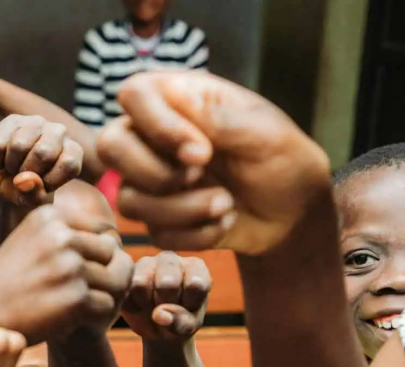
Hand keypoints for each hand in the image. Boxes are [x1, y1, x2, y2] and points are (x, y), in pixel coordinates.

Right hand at [0, 115, 82, 206]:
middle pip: (43, 152)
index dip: (50, 181)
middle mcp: (58, 132)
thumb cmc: (27, 191)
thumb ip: (34, 195)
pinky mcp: (12, 120)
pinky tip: (1, 160)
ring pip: (19, 145)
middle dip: (27, 171)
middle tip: (23, 176)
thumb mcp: (34, 201)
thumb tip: (24, 179)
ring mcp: (36, 123)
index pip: (68, 164)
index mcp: (72, 152)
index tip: (42, 187)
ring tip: (13, 168)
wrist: (6, 183)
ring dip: (11, 164)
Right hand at [0, 205, 132, 342]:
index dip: (93, 255)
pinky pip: (107, 304)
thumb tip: (114, 239)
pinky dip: (95, 315)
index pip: (99, 230)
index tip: (72, 273)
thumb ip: (64, 233)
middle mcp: (60, 237)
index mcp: (49, 216)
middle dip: (102, 271)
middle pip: (110, 251)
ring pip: (116, 278)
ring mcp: (69, 267)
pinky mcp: (75, 298)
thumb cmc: (8, 282)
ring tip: (80, 304)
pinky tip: (74, 318)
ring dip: (102, 293)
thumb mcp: (28, 241)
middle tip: (82, 290)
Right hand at [95, 70, 331, 254]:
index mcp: (175, 98)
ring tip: (226, 203)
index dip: (159, 127)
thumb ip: (218, 117)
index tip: (202, 152)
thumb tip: (177, 103)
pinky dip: (196, 233)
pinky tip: (224, 221)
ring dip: (183, 209)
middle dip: (155, 173)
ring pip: (129, 200)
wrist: (293, 209)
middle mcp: (152, 136)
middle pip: (110, 146)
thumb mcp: (261, 131)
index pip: (133, 95)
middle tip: (199, 175)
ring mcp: (149, 179)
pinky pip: (155, 234)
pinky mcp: (157, 219)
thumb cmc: (279, 156)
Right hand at [122, 252, 210, 341]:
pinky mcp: (126, 273)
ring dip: (146, 305)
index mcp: (194, 266)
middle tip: (166, 311)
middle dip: (165, 305)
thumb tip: (159, 314)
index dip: (189, 304)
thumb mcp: (187, 327)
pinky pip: (124, 292)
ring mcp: (145, 263)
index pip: (195, 284)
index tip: (188, 309)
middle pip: (167, 283)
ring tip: (151, 310)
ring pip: (141, 284)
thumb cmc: (179, 322)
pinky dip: (132, 307)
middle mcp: (169, 259)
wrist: (157, 328)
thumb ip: (181, 322)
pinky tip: (139, 309)